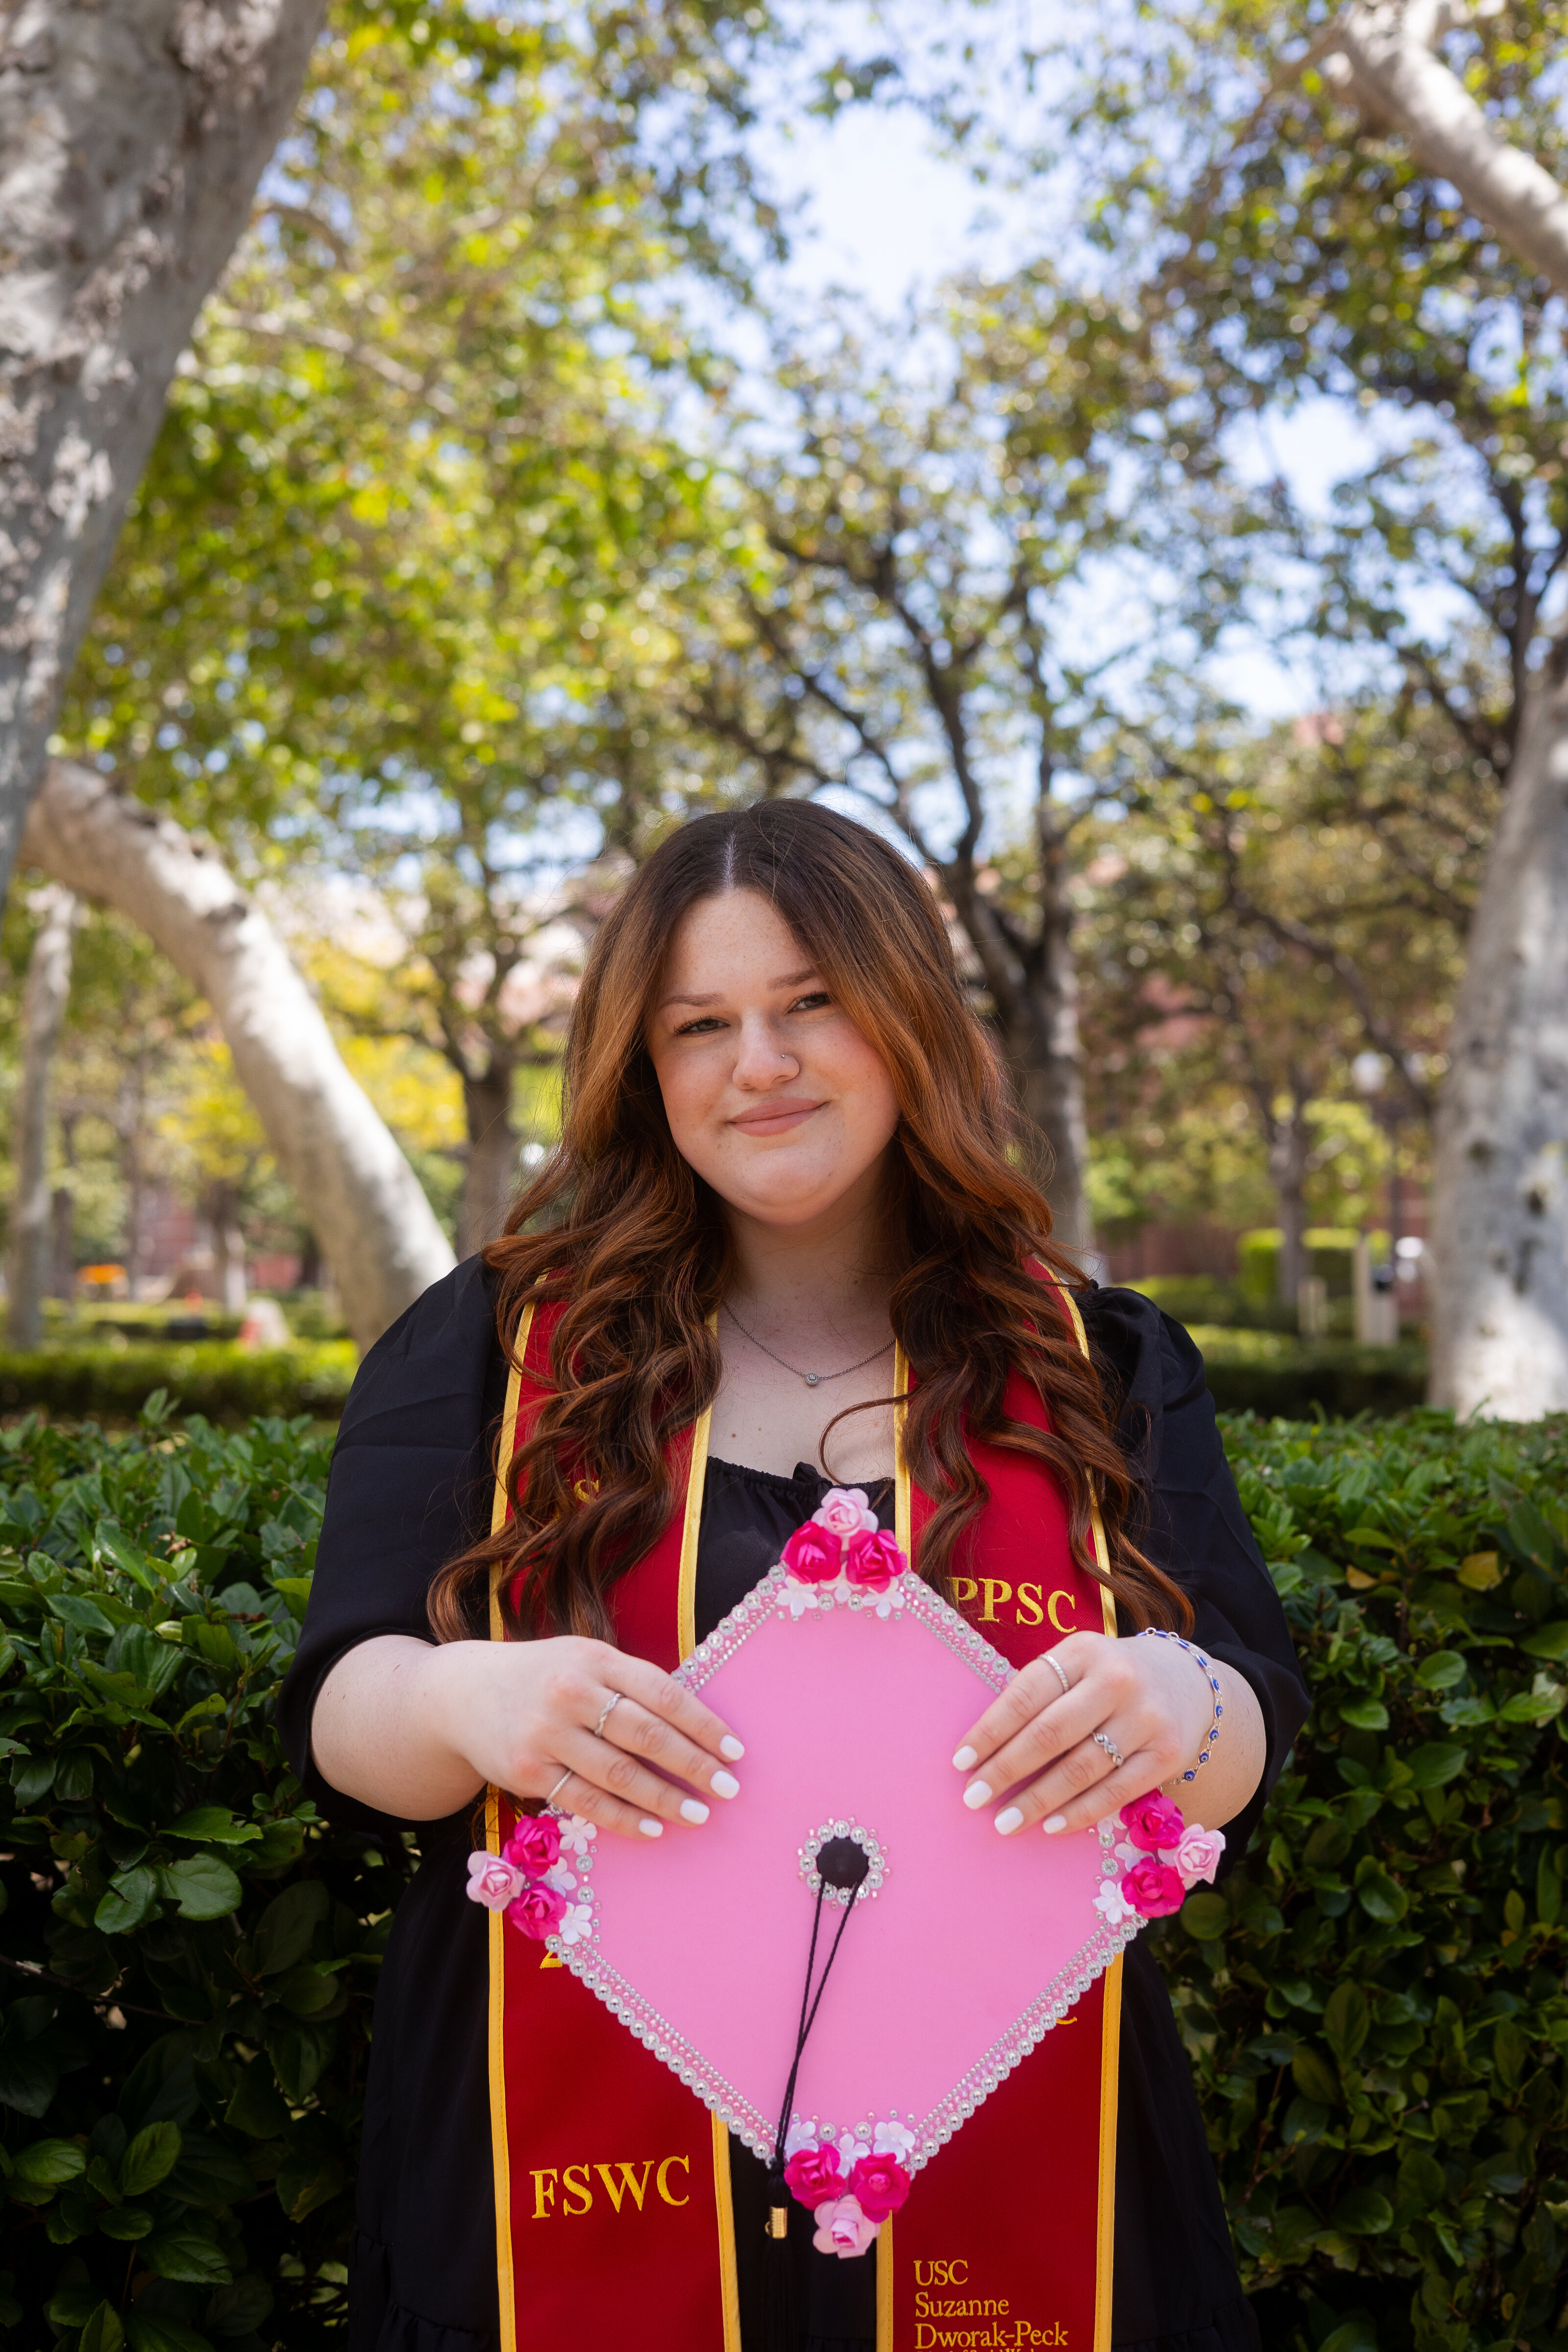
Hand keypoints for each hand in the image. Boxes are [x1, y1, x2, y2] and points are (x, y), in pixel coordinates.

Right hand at [432, 1636, 745, 1839]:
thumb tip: (695, 1723)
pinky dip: (623, 1818)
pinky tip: (652, 1829)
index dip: (703, 1723)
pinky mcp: (526, 1770)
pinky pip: (585, 1801)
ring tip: (698, 1815)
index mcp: (594, 1658)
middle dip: (693, 1764)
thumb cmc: (542, 1678)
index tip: (735, 1750)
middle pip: (645, 1733)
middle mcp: (570, 1692)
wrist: (460, 1694)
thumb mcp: (584, 1661)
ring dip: (664, 1798)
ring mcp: (546, 1733)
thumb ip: (630, 1684)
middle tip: (728, 1789)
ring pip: (618, 1773)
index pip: (662, 1692)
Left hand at [950, 1631, 1215, 1837]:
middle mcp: (1117, 1680)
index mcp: (1082, 1651)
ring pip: (1081, 1768)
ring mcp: (1146, 1717)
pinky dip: (1079, 1813)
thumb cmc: (1107, 1680)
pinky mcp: (1167, 1754)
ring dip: (1038, 1800)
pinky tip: (1050, 1826)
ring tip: (1005, 1822)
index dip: (990, 1730)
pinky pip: (1116, 1792)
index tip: (960, 1762)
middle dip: (1006, 1770)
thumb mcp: (1076, 1667)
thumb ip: (1040, 1696)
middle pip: (1050, 1733)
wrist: (1185, 1681)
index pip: (1026, 1693)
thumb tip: (984, 1750)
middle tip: (973, 1799)